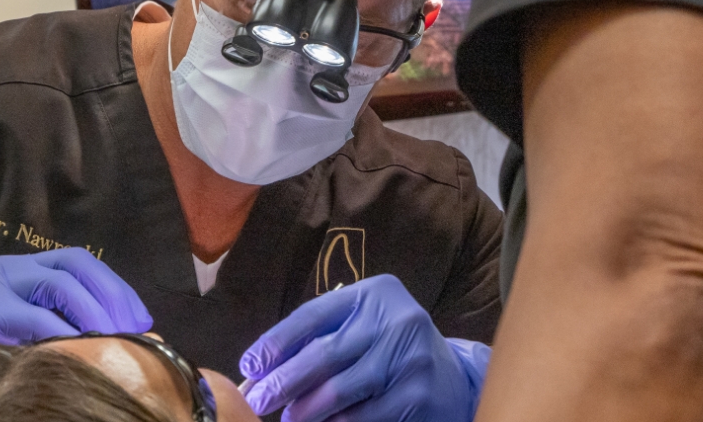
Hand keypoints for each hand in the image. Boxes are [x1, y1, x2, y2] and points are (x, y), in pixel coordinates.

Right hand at [0, 248, 151, 420]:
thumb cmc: (0, 361)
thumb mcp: (44, 333)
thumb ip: (78, 321)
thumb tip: (138, 331)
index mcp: (30, 268)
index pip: (83, 262)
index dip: (117, 287)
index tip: (142, 320)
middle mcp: (12, 268)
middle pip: (75, 264)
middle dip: (111, 296)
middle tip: (133, 331)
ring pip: (59, 285)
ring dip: (93, 314)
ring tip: (112, 340)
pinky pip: (34, 318)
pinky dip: (64, 333)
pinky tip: (81, 349)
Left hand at [239, 274, 489, 421]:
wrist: (453, 378)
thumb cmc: (389, 348)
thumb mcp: (361, 326)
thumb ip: (319, 338)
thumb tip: (260, 370)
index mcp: (373, 294)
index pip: (313, 315)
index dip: (276, 342)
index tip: (249, 366)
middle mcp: (395, 319)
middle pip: (324, 353)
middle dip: (283, 381)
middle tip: (257, 400)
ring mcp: (410, 357)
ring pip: (342, 389)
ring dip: (306, 409)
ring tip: (286, 419)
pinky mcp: (419, 395)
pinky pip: (365, 416)